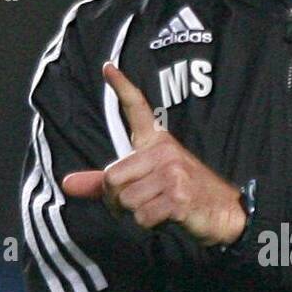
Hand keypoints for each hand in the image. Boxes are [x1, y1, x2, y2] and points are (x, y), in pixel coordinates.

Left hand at [61, 62, 246, 246]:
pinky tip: (167, 217)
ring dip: (135, 213)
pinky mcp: (179, 197)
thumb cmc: (183, 195)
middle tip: (137, 203)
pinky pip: (142, 216)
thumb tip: (66, 184)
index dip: (122, 87)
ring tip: (157, 208)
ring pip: (126, 200)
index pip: (137, 109)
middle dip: (116, 200)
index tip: (108, 67)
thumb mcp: (146, 183)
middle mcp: (164, 152)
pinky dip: (149, 224)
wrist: (225, 212)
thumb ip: (103, 184)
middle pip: (111, 178)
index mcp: (157, 143)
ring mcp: (173, 174)